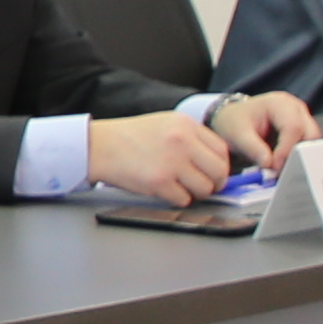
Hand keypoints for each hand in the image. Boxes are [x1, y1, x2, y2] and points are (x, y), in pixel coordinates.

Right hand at [87, 110, 237, 202]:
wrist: (100, 146)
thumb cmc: (130, 138)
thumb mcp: (165, 124)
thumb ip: (191, 138)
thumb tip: (214, 161)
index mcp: (186, 125)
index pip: (222, 150)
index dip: (221, 166)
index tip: (214, 173)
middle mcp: (182, 141)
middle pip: (219, 171)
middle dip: (214, 183)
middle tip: (203, 186)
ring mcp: (172, 162)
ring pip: (204, 188)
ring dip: (195, 193)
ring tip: (179, 187)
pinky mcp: (160, 181)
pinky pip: (183, 199)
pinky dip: (176, 199)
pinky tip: (164, 190)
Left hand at [216, 90, 320, 167]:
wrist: (233, 119)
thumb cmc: (235, 122)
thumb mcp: (237, 135)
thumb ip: (253, 150)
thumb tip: (269, 167)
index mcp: (280, 103)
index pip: (293, 127)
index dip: (286, 150)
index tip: (274, 168)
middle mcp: (296, 109)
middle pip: (310, 135)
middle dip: (297, 156)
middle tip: (279, 172)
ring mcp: (302, 120)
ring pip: (312, 144)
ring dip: (299, 159)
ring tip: (280, 171)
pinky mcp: (303, 132)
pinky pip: (307, 148)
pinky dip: (298, 160)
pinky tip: (284, 168)